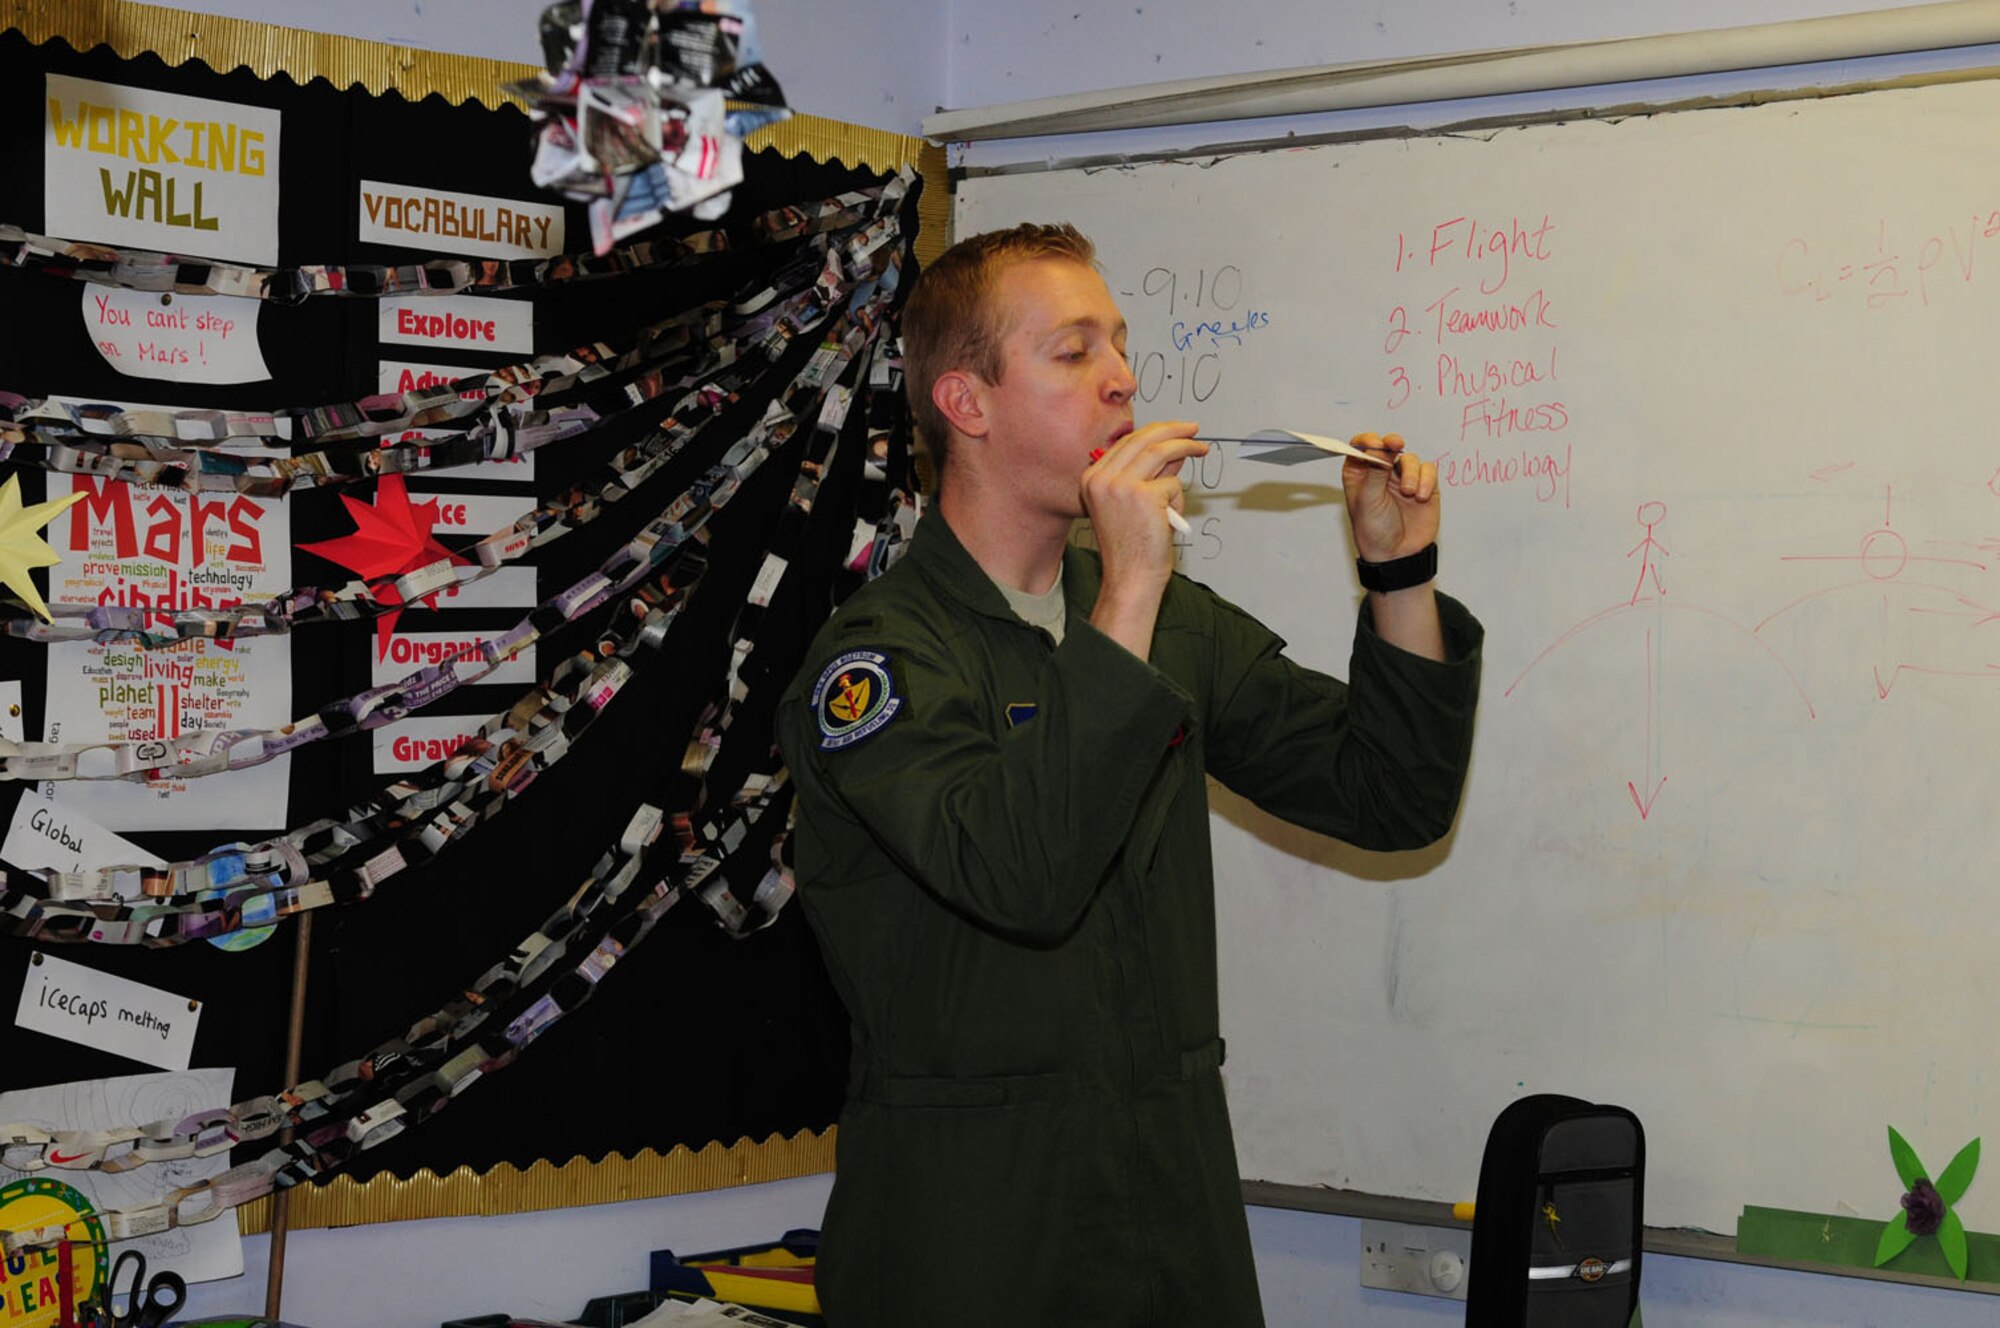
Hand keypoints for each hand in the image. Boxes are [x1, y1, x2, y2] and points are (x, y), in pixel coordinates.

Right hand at [1082, 420, 1207, 658]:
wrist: (1130, 578)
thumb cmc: (1131, 548)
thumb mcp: (1134, 504)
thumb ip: (1148, 475)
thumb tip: (1172, 450)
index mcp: (1091, 479)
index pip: (1126, 442)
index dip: (1154, 432)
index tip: (1174, 430)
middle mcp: (1101, 479)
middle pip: (1142, 439)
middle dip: (1173, 430)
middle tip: (1193, 430)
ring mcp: (1120, 486)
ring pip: (1160, 452)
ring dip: (1185, 448)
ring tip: (1201, 450)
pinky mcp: (1144, 496)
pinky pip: (1172, 484)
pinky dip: (1177, 500)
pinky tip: (1169, 519)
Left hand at [1341, 431, 1439, 562]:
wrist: (1398, 555)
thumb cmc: (1374, 531)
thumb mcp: (1368, 500)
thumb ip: (1375, 472)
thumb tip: (1381, 448)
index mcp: (1360, 474)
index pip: (1361, 447)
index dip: (1367, 441)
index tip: (1374, 443)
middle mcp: (1381, 472)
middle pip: (1387, 446)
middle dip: (1391, 444)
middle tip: (1395, 444)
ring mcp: (1403, 478)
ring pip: (1410, 459)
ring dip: (1411, 472)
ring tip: (1409, 493)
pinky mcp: (1423, 485)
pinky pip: (1429, 471)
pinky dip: (1426, 480)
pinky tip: (1420, 496)